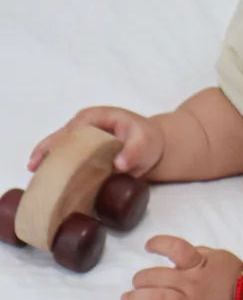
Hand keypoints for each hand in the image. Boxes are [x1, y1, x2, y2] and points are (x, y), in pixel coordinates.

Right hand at [28, 106, 165, 176]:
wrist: (151, 147)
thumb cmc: (147, 139)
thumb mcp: (145, 143)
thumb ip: (134, 152)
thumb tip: (119, 165)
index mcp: (96, 117)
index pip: (74, 129)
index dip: (63, 144)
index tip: (55, 160)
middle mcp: (82, 125)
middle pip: (58, 137)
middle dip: (44, 152)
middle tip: (34, 169)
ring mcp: (79, 138)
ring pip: (55, 147)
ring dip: (44, 161)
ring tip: (35, 178)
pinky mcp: (79, 151)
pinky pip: (62, 158)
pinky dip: (53, 168)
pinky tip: (45, 182)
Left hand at [122, 235, 242, 299]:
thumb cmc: (236, 276)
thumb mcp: (219, 256)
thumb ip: (199, 253)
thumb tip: (179, 252)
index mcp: (199, 263)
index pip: (176, 248)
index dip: (159, 244)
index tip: (148, 246)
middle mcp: (193, 282)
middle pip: (158, 277)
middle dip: (141, 278)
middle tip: (135, 282)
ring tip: (129, 299)